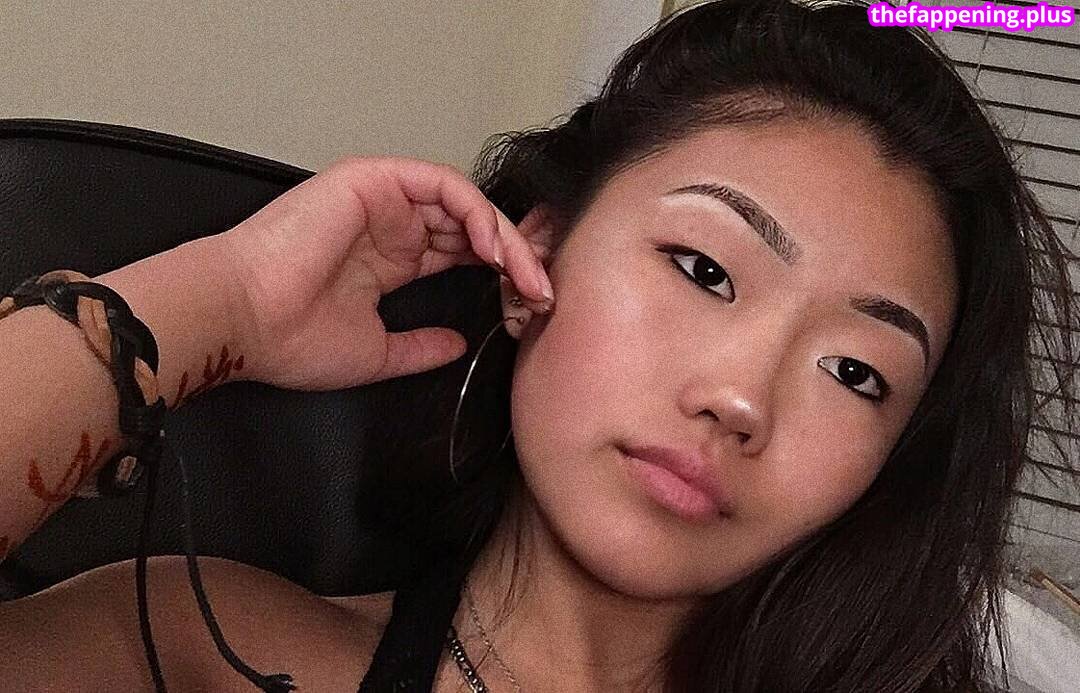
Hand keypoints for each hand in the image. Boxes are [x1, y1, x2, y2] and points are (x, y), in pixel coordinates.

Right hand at [216, 155, 553, 390]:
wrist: (244, 323)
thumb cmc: (289, 338)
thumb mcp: (376, 353)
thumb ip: (420, 346)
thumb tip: (456, 345)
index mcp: (389, 261)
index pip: (460, 254)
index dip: (501, 276)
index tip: (530, 307)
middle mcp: (390, 226)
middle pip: (471, 227)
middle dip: (515, 257)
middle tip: (543, 292)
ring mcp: (383, 201)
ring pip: (465, 204)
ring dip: (504, 237)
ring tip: (526, 277)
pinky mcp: (373, 180)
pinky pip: (442, 185)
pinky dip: (475, 213)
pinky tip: (493, 249)